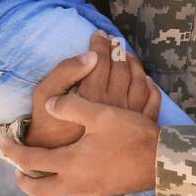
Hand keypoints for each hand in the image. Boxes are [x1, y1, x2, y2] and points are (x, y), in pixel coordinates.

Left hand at [4, 91, 161, 195]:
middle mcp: (76, 181)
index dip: (15, 153)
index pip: (33, 161)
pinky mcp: (103, 190)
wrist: (161, 162)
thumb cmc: (131, 136)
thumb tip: (50, 105)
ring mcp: (90, 189)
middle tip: (18, 171)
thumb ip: (72, 106)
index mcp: (70, 163)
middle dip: (26, 182)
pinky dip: (66, 182)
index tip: (5, 147)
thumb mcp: (100, 114)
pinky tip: (72, 168)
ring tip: (43, 167)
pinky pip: (75, 189)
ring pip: (58, 192)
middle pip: (41, 190)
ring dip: (47, 181)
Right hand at [25, 31, 160, 148]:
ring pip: (139, 83)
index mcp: (91, 97)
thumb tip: (90, 56)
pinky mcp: (135, 128)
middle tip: (114, 41)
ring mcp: (128, 118)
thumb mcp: (45, 95)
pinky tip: (145, 79)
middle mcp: (113, 106)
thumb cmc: (48, 125)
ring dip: (134, 65)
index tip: (99, 34)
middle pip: (121, 69)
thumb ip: (65, 72)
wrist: (56, 160)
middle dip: (118, 50)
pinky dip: (150, 87)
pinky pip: (151, 102)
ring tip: (127, 55)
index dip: (101, 44)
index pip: (101, 61)